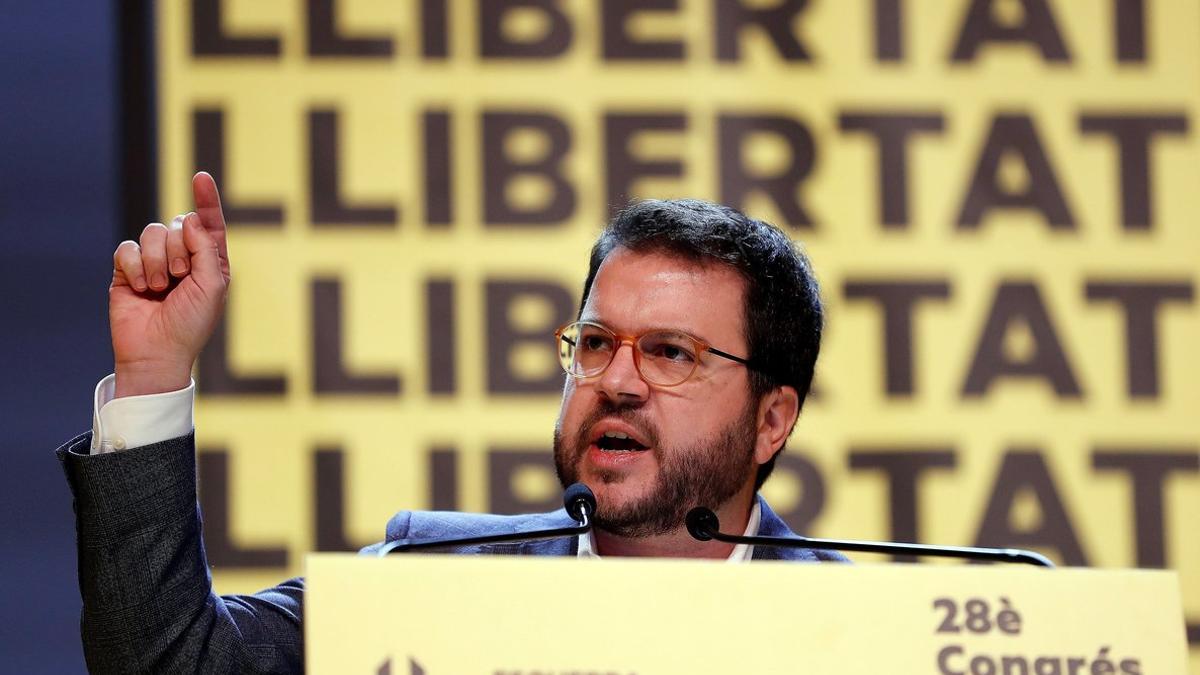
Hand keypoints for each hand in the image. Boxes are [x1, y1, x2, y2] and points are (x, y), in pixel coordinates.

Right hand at [110, 172, 230, 397]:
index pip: (209, 223)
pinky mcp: (127, 269)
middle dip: (179, 249)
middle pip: (178, 224)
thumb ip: (206, 249)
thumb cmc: (191, 324)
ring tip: (159, 288)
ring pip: (152, 232)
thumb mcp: (211, 286)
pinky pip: (127, 248)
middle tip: (179, 278)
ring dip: (157, 261)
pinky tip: (141, 288)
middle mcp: (182, 257)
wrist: (157, 352)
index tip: (200, 176)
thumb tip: (191, 219)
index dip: (206, 200)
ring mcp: (154, 262)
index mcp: (209, 261)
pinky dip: (135, 266)